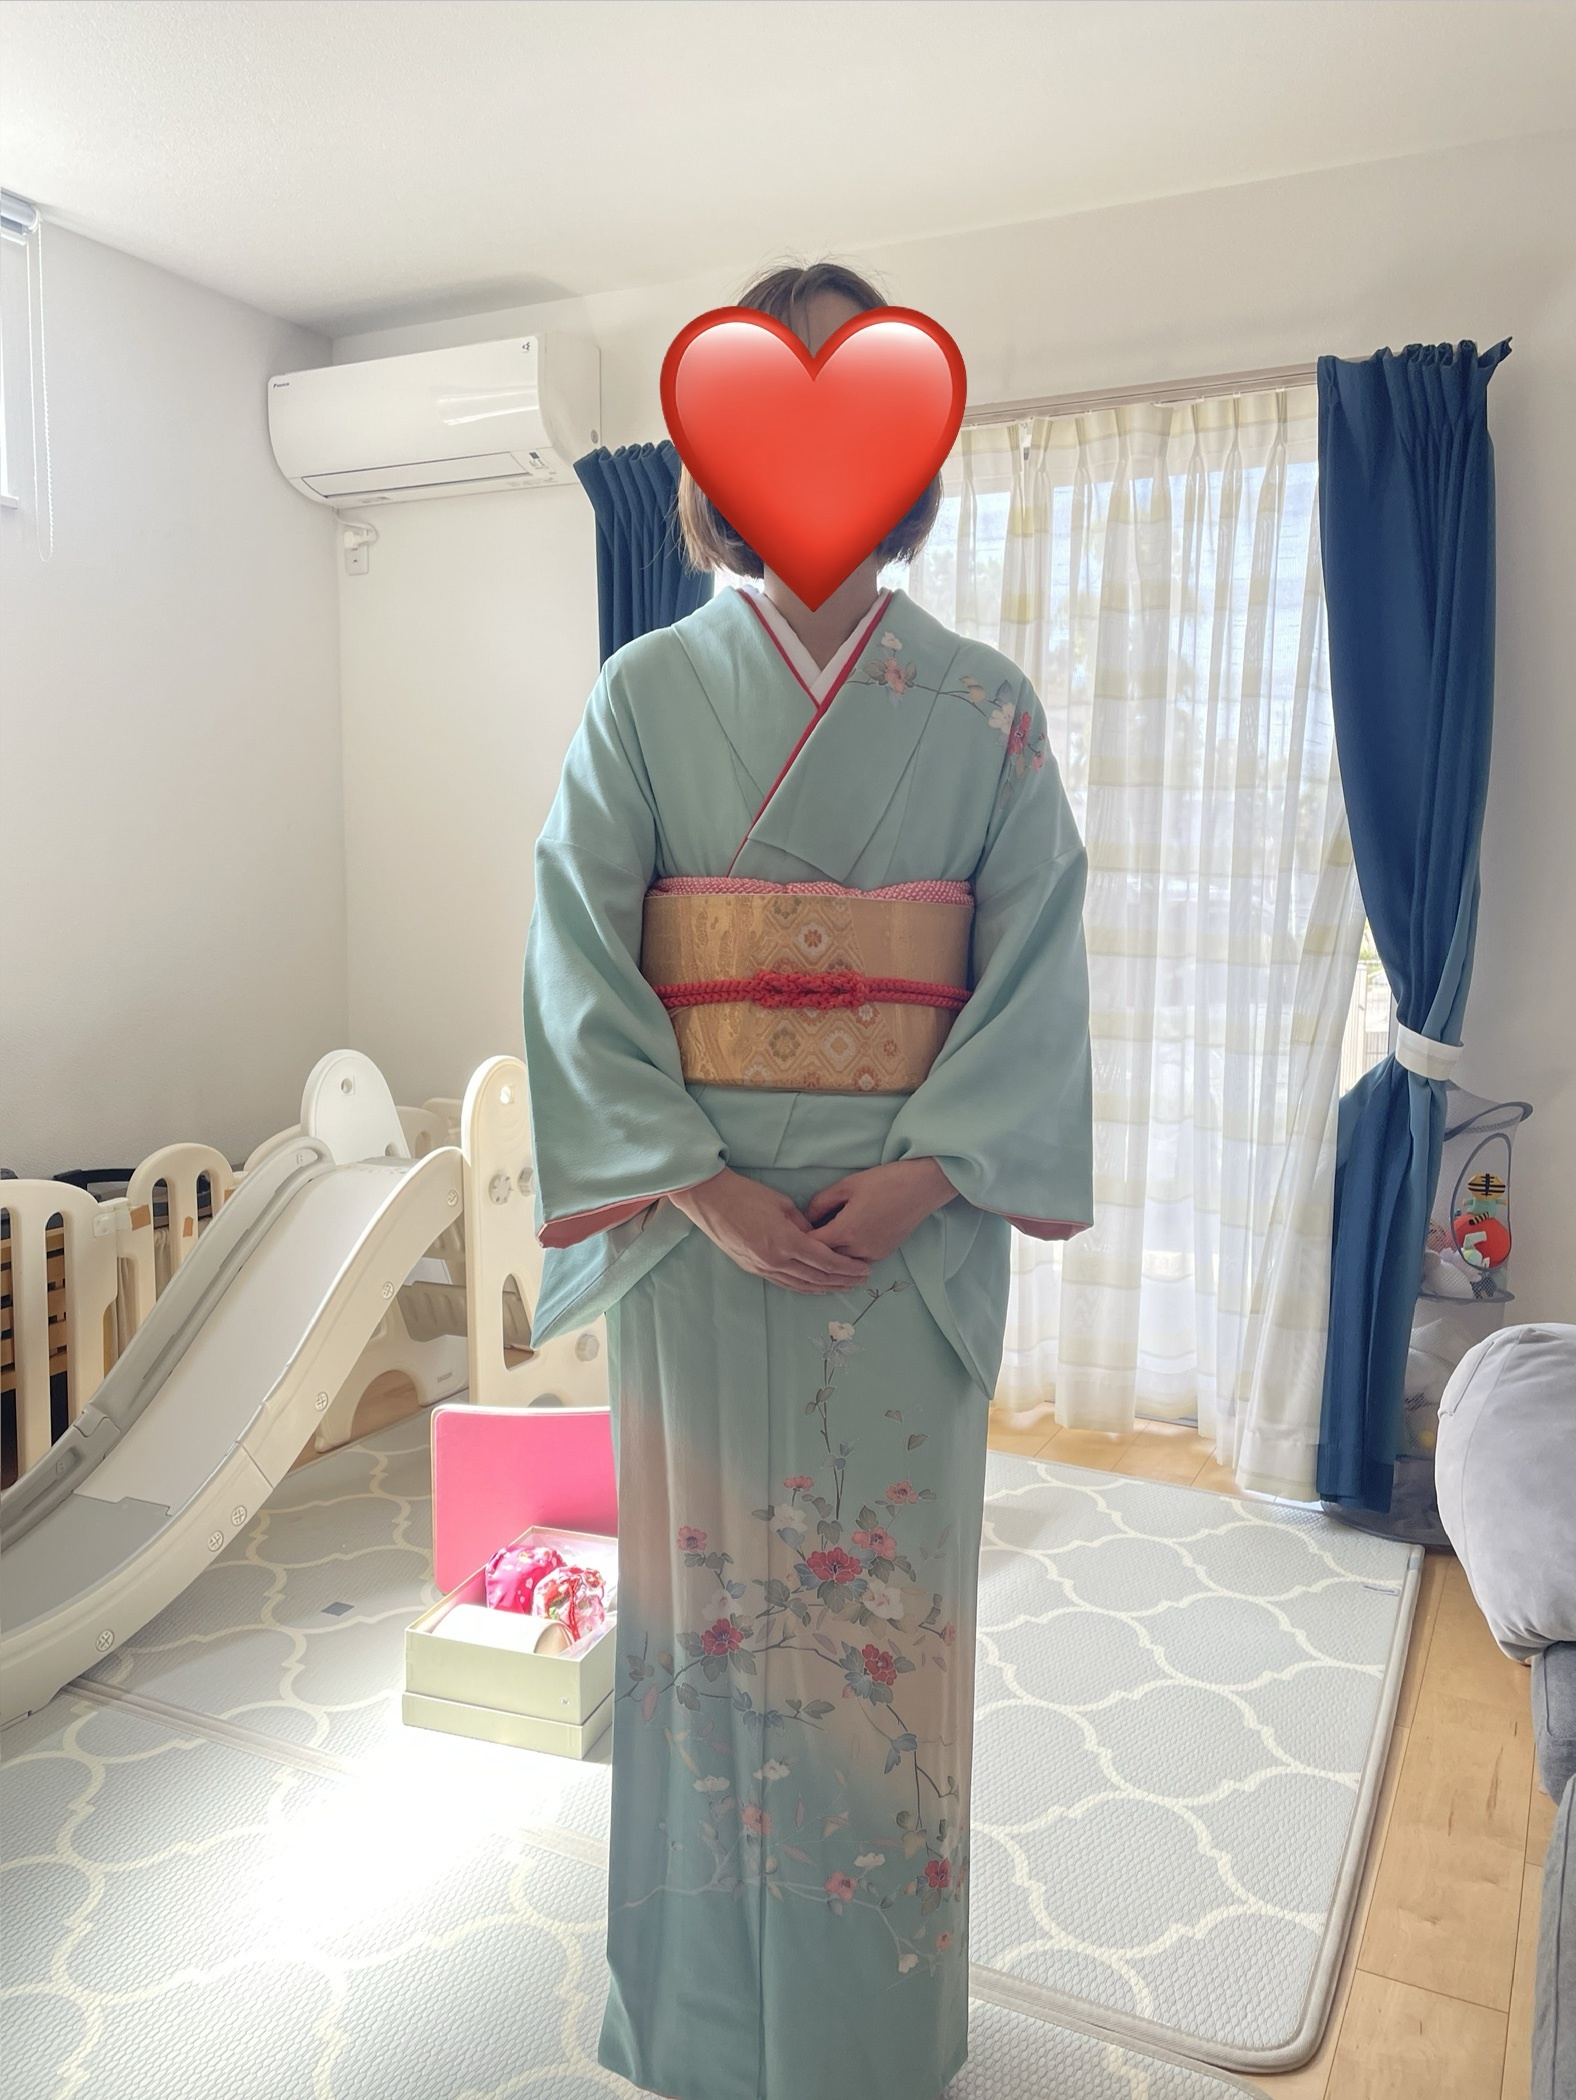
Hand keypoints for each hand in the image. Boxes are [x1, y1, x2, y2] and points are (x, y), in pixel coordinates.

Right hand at [669, 1168, 871, 1293]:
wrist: (710, 1200)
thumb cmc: (747, 1195)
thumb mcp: (784, 1204)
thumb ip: (804, 1226)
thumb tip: (818, 1240)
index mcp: (786, 1242)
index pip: (825, 1261)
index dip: (847, 1268)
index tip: (863, 1269)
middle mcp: (775, 1261)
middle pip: (816, 1278)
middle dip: (842, 1281)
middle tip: (861, 1281)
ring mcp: (762, 1268)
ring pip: (800, 1285)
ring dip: (824, 1288)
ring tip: (844, 1287)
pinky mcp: (752, 1268)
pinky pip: (784, 1283)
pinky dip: (804, 1287)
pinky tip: (815, 1286)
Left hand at [805, 1158, 955, 1264]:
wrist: (921, 1187)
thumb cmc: (884, 1181)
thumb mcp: (846, 1186)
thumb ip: (820, 1203)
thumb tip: (808, 1219)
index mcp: (846, 1231)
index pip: (812, 1247)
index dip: (800, 1241)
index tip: (792, 1233)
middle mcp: (858, 1249)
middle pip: (825, 1259)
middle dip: (813, 1250)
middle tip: (805, 1237)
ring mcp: (873, 1254)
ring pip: (842, 1263)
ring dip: (831, 1254)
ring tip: (824, 1239)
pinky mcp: (883, 1254)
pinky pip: (857, 1260)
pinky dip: (847, 1255)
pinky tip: (844, 1241)